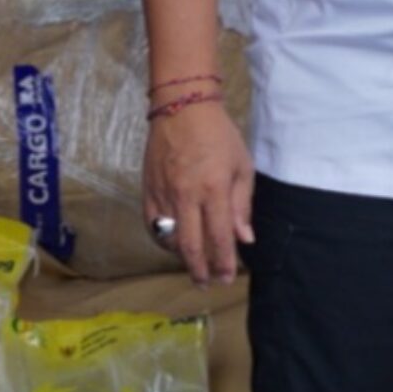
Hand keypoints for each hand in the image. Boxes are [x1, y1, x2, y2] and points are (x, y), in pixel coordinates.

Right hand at [143, 98, 254, 286]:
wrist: (182, 108)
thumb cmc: (218, 135)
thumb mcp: (242, 166)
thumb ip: (242, 205)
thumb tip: (244, 238)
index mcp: (213, 190)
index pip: (220, 237)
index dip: (224, 262)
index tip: (228, 277)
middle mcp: (186, 196)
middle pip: (191, 246)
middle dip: (201, 270)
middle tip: (208, 283)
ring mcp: (164, 194)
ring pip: (169, 239)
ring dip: (182, 257)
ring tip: (194, 263)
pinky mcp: (148, 190)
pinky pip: (152, 224)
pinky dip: (162, 239)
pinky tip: (173, 243)